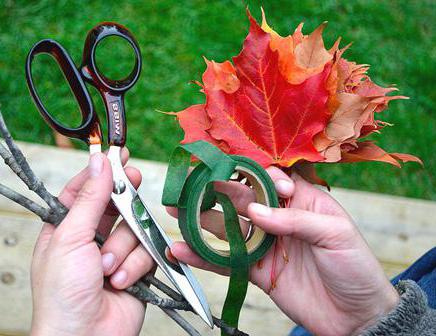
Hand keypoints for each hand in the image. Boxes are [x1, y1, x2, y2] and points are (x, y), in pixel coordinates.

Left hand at [31, 150, 154, 335]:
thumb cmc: (62, 294)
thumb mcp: (70, 238)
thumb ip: (90, 199)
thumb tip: (99, 163)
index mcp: (65, 228)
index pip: (84, 189)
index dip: (101, 171)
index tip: (118, 153)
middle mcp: (90, 238)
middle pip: (115, 204)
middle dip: (123, 201)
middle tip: (133, 181)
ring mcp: (114, 253)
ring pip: (134, 228)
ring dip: (122, 249)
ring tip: (106, 269)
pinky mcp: (135, 270)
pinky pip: (146, 252)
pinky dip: (135, 266)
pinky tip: (120, 282)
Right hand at [168, 169, 398, 335]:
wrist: (356, 316)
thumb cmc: (356, 267)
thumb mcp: (335, 234)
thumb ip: (295, 220)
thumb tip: (255, 212)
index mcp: (301, 200)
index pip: (271, 178)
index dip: (255, 176)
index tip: (248, 182)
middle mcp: (278, 218)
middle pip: (241, 200)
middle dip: (214, 192)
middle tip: (189, 186)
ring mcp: (264, 244)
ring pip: (227, 228)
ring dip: (201, 221)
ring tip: (176, 213)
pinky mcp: (255, 270)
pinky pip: (226, 260)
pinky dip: (203, 256)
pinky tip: (183, 251)